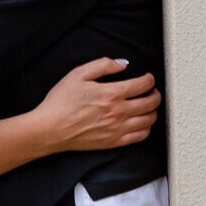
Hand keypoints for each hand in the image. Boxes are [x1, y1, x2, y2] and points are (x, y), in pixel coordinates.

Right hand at [35, 57, 160, 154]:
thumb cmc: (61, 102)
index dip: (150, 79)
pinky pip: (139, 137)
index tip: (148, 78)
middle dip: (155, 95)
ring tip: (149, 106)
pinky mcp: (113, 142)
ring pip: (148, 121)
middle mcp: (119, 112)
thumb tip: (122, 64)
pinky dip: (146, 129)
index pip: (143, 85)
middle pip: (150, 103)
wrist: (50, 129)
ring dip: (153, 111)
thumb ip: (103, 65)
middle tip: (152, 91)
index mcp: (112, 93)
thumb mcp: (78, 74)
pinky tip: (141, 123)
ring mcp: (118, 129)